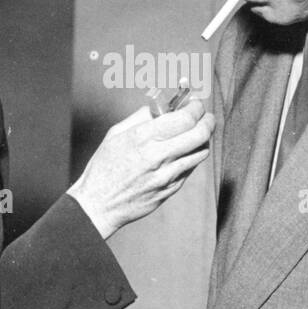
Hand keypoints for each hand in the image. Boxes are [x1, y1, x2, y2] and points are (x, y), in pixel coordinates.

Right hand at [67, 99, 214, 239]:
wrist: (99, 204)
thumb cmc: (104, 167)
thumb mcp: (116, 134)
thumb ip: (141, 118)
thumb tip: (162, 106)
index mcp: (143, 137)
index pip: (185, 118)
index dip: (197, 107)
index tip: (196, 104)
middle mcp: (159, 156)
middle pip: (200, 134)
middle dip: (208, 121)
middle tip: (205, 117)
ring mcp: (167, 175)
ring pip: (201, 152)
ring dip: (203, 139)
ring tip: (196, 133)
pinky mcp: (171, 189)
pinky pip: (190, 167)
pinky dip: (192, 156)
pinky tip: (183, 152)